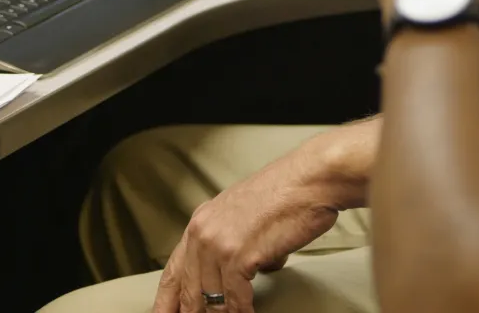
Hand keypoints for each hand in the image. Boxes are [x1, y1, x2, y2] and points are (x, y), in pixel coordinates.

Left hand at [147, 144, 347, 312]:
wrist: (311, 179)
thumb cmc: (290, 193)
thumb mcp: (249, 215)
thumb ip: (241, 242)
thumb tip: (257, 268)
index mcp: (200, 222)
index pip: (173, 272)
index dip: (166, 301)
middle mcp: (202, 233)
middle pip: (187, 291)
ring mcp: (218, 245)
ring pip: (209, 299)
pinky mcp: (239, 256)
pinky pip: (234, 299)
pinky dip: (241, 312)